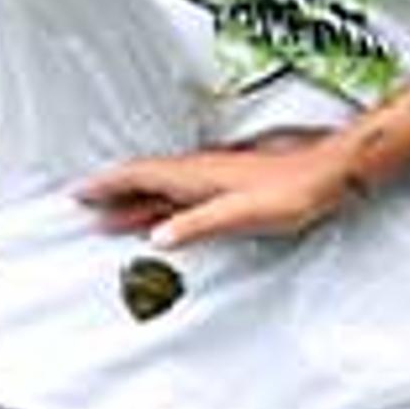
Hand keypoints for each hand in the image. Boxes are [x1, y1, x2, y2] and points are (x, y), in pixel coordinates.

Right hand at [75, 136, 362, 249]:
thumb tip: (158, 237)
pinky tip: (163, 216)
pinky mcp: (228, 184)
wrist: (329, 173)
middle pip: (144, 182)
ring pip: (162, 189)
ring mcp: (213, 176)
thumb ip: (198, 224)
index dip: (108, 185)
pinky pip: (181, 194)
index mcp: (195, 174)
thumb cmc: (292, 190)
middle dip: (113, 194)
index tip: (80, 193)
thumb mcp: (241, 213)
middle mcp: (199, 171)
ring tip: (112, 216)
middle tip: (85, 207)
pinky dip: (161, 204)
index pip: (139, 177)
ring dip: (135, 200)